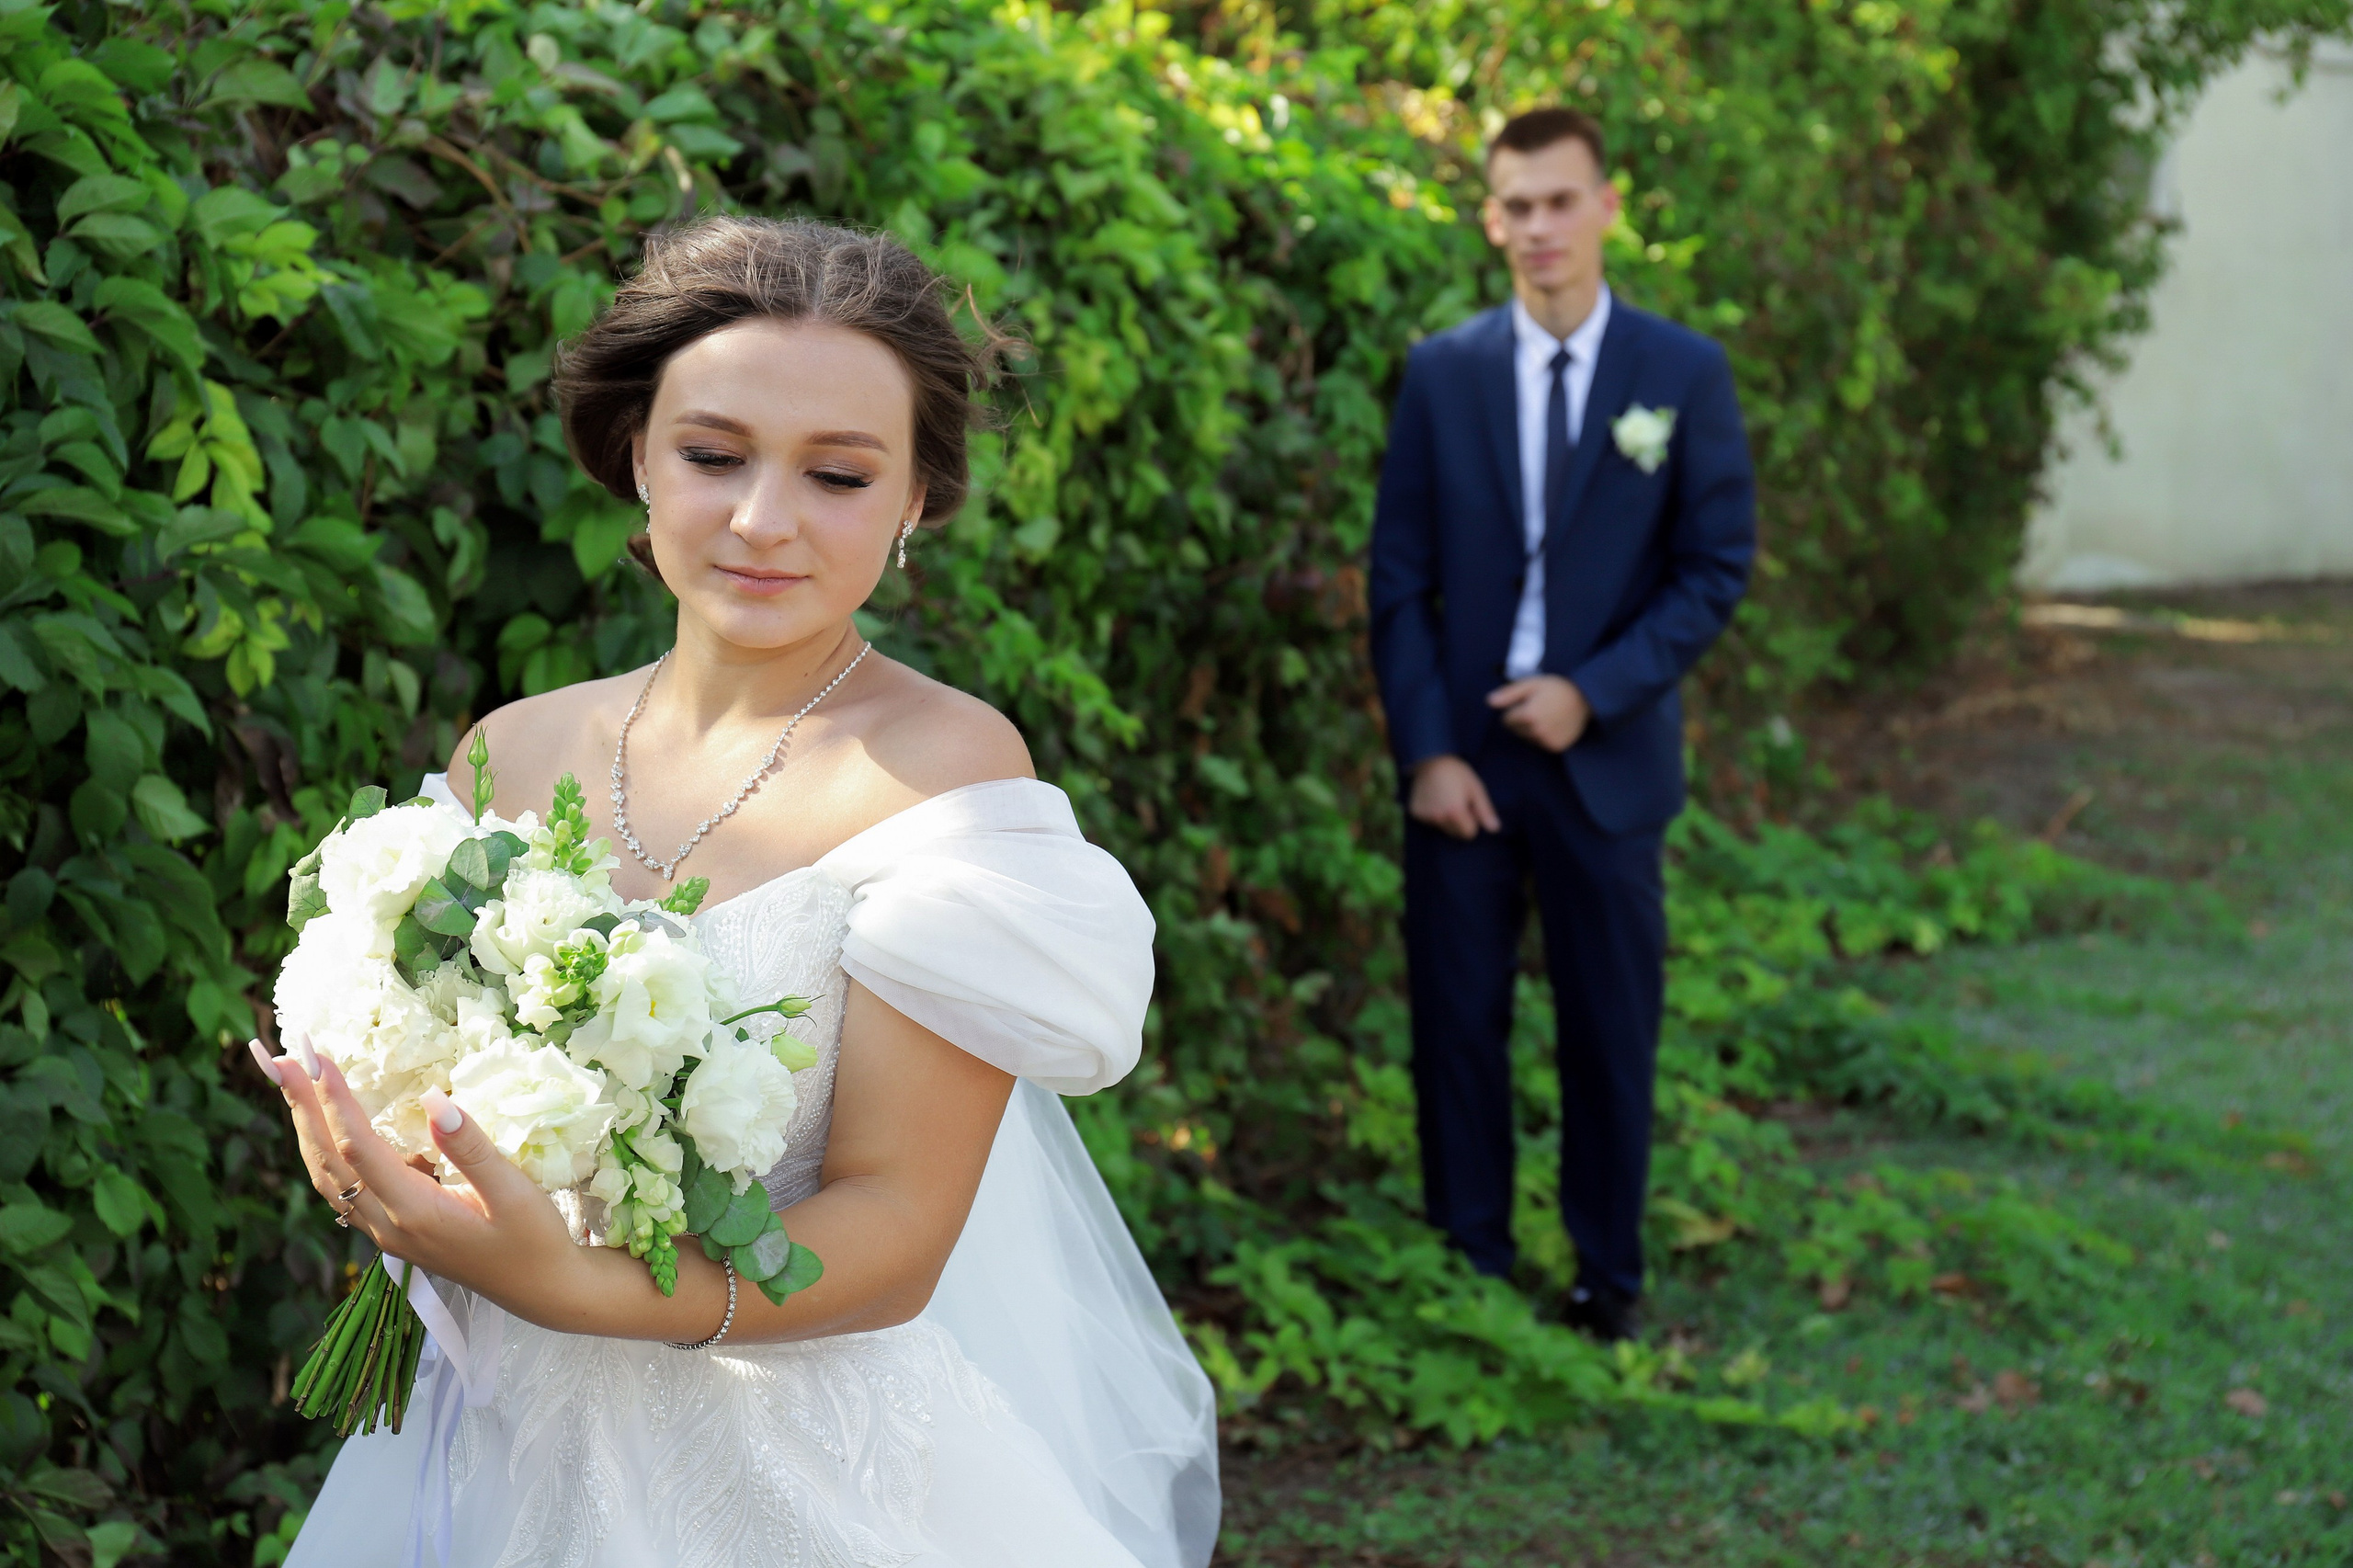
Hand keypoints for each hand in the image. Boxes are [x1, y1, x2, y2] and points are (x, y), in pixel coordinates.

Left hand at [254, 1040, 591, 1326]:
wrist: (539, 1290)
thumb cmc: (534, 1240)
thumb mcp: (515, 1192)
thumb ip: (472, 1149)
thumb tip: (433, 1100)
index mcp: (416, 1213)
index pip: (361, 1149)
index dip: (337, 1101)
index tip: (318, 1057)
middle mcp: (389, 1226)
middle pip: (329, 1161)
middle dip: (303, 1107)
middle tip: (280, 1058)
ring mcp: (386, 1232)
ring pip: (329, 1177)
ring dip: (307, 1128)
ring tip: (291, 1083)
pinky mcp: (394, 1231)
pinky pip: (344, 1188)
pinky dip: (326, 1151)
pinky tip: (326, 1128)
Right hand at [1408, 754, 1500, 839]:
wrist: (1429, 758)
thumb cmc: (1457, 772)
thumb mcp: (1475, 788)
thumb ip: (1485, 811)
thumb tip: (1495, 829)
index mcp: (1455, 811)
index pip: (1468, 834)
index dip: (1472, 822)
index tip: (1469, 808)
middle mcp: (1438, 817)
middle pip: (1455, 833)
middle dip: (1459, 822)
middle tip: (1457, 801)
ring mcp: (1424, 816)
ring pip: (1442, 827)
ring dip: (1446, 817)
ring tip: (1444, 797)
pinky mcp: (1415, 813)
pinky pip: (1429, 820)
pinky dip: (1432, 813)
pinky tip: (1433, 797)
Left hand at [1487, 674, 1589, 752]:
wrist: (1585, 698)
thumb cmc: (1556, 688)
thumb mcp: (1531, 684)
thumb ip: (1509, 694)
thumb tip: (1489, 702)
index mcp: (1528, 715)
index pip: (1506, 720)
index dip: (1515, 709)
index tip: (1528, 702)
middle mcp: (1536, 731)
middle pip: (1516, 731)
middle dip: (1522, 720)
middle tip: (1539, 708)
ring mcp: (1547, 741)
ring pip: (1528, 738)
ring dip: (1532, 729)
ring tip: (1547, 715)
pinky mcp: (1556, 747)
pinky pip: (1540, 744)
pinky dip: (1544, 736)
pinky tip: (1554, 724)